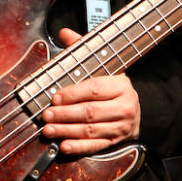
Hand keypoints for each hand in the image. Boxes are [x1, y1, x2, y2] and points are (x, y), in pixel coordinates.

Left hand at [41, 27, 140, 154]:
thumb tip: (64, 33)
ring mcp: (121, 126)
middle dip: (65, 114)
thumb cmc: (113, 87)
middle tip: (47, 115)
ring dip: (67, 131)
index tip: (55, 97)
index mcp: (121, 85)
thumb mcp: (103, 66)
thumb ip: (82, 50)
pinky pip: (96, 146)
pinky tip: (64, 146)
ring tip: (48, 130)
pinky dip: (79, 147)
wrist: (135, 110)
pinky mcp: (116, 141)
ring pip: (91, 131)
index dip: (72, 94)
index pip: (94, 89)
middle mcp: (124, 106)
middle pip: (91, 111)